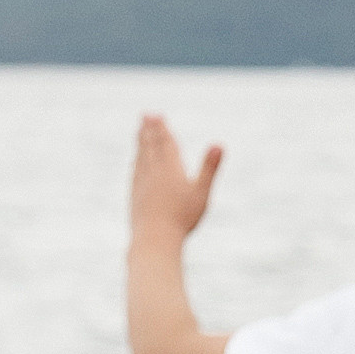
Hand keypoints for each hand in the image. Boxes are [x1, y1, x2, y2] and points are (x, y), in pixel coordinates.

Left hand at [132, 114, 221, 244]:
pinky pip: (135, 173)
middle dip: (149, 129)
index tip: (156, 114)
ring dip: (141, 142)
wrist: (154, 239)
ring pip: (140, 158)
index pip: (165, 144)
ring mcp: (141, 184)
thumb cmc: (182, 218)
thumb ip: (210, 167)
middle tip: (146, 114)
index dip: (162, 128)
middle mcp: (153, 172)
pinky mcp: (135, 196)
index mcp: (170, 169)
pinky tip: (136, 163)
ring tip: (140, 132)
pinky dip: (136, 162)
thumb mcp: (202, 192)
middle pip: (150, 146)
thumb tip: (219, 143)